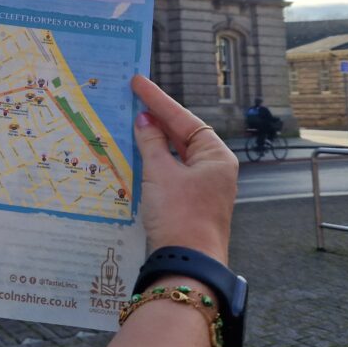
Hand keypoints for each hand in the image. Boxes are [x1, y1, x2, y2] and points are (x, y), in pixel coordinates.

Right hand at [132, 74, 237, 263]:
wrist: (186, 264)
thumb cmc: (179, 215)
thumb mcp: (160, 173)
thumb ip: (151, 142)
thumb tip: (144, 119)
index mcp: (216, 157)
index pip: (184, 119)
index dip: (158, 100)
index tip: (138, 82)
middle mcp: (214, 168)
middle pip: (183, 134)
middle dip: (158, 117)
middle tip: (133, 97)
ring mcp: (203, 186)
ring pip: (176, 153)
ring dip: (154, 138)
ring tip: (132, 119)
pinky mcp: (190, 201)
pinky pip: (172, 170)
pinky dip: (155, 159)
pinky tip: (138, 151)